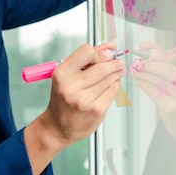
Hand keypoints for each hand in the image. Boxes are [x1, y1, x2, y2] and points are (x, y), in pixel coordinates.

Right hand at [24, 41, 123, 174]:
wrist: (57, 127)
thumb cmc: (62, 99)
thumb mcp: (67, 76)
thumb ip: (87, 60)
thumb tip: (110, 47)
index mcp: (61, 75)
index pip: (87, 51)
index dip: (98, 52)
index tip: (103, 56)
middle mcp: (72, 87)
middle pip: (103, 66)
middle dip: (114, 63)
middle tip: (117, 63)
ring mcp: (85, 100)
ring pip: (111, 78)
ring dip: (116, 74)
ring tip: (115, 73)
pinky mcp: (97, 110)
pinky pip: (113, 91)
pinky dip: (114, 86)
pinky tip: (108, 87)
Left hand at [128, 42, 175, 143]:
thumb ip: (168, 59)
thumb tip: (145, 46)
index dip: (165, 52)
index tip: (151, 53)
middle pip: (167, 67)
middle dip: (148, 63)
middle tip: (136, 61)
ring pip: (158, 79)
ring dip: (142, 73)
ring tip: (134, 69)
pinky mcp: (173, 108)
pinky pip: (153, 92)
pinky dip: (143, 84)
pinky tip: (138, 80)